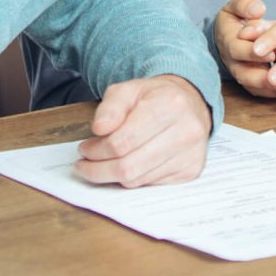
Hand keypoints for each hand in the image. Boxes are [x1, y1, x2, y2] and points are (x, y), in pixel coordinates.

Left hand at [75, 75, 210, 186]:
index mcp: (169, 105)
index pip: (122, 141)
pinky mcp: (191, 170)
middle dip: (99, 169)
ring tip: (102, 163)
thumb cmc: (155, 97)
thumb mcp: (128, 90)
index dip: (96, 150)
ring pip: (138, 179)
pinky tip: (127, 165)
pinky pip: (150, 185)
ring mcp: (190, 154)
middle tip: (85, 163)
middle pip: (129, 166)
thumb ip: (110, 107)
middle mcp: (186, 131)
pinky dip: (132, 178)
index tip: (84, 149)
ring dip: (113, 175)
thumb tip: (99, 129)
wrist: (190, 104)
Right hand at [214, 0, 275, 97]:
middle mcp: (232, 61)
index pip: (237, 49)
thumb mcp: (236, 5)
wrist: (231, 33)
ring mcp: (240, 73)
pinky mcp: (250, 82)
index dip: (252, 54)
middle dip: (262, 77)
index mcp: (228, 40)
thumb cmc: (236, 17)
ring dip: (270, 89)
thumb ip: (245, 4)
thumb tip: (258, 10)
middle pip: (243, 74)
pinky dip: (274, 93)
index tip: (272, 53)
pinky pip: (260, 92)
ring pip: (252, 86)